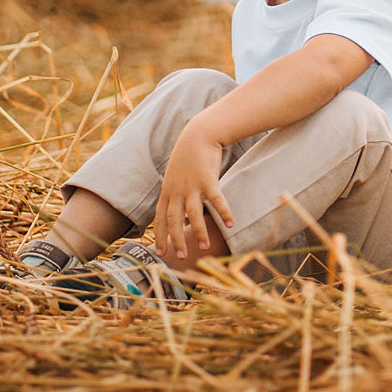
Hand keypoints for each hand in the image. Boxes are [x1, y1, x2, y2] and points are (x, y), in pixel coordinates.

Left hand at [153, 117, 234, 259]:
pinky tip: (231, 223)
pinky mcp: (208, 179)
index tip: (161, 252)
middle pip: (174, 220)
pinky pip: (216, 200)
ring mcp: (192, 186)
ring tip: (204, 248)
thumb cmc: (188, 156)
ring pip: (193, 214)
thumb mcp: (175, 175)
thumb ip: (174, 192)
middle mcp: (177, 191)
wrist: (199, 135)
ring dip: (199, 232)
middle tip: (181, 257)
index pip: (160, 218)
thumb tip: (177, 210)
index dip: (160, 236)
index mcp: (167, 191)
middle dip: (176, 240)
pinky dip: (223, 212)